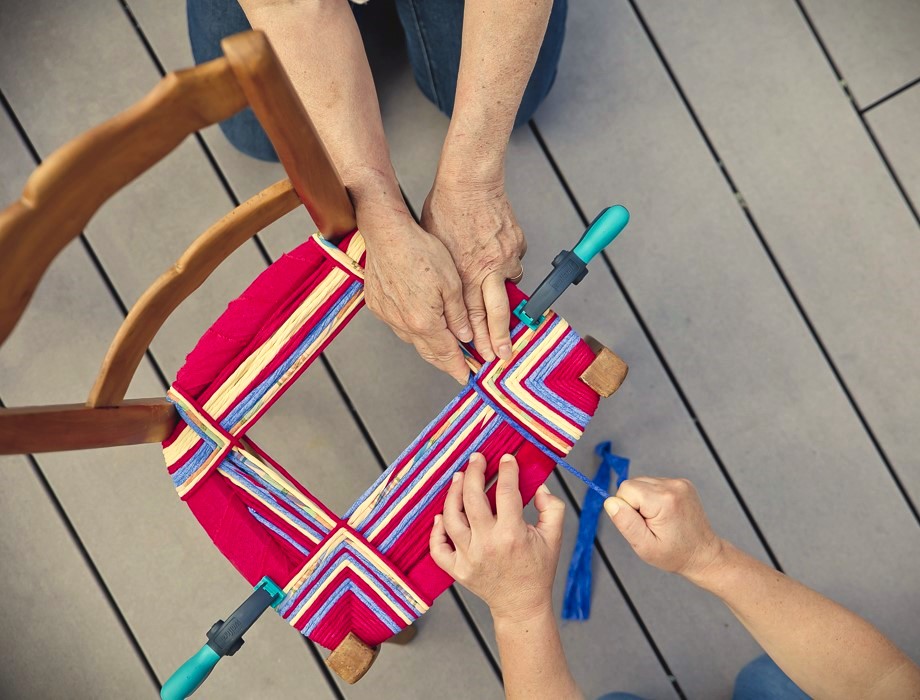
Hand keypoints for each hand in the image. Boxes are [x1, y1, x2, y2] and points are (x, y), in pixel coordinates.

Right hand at [360, 206, 473, 383]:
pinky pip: (399, 325)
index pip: (447, 353)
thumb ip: (459, 314)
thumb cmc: (420, 251)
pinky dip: (413, 328)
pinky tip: (422, 322)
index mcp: (425, 321)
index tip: (467, 376)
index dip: (459, 366)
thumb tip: (465, 335)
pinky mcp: (378, 306)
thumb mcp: (452, 283)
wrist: (387, 234)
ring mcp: (388, 316)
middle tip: (459, 367)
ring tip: (444, 345)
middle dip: (445, 362)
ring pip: (413, 339)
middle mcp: (403, 324)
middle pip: (428, 352)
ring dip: (429, 344)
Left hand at [421, 177, 525, 362]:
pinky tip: (497, 254)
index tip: (485, 355)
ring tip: (498, 287)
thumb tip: (449, 297)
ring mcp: (505, 256)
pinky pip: (514, 259)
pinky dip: (507, 262)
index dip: (479, 338)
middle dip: (501, 337)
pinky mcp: (517, 243)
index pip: (472, 315)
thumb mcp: (436, 250)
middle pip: (497, 312)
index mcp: (464, 273)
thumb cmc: (446, 210)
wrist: (470, 180)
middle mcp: (487, 269)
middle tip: (505, 355)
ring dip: (504, 290)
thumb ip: (446, 277)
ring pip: (510, 283)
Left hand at [430, 453, 564, 621]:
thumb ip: (552, 508)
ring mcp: (469, 558)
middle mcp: (487, 544)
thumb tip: (538, 486)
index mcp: (512, 534)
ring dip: (453, 494)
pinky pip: (438, 548)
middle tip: (476, 458)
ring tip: (459, 478)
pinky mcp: (457, 570)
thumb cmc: (538, 570)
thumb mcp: (554, 537)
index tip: (507, 458)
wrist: (522, 605)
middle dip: (474, 472)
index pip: (506, 492)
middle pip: (472, 498)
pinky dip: (436, 530)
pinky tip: (441, 515)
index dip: (507, 471)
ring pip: (451, 518)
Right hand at [604, 477, 723, 581]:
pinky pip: (654, 484)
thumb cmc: (676, 554)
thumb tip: (610, 502)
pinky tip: (664, 513)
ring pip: (642, 483)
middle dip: (634, 504)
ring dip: (643, 500)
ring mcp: (679, 483)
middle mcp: (673, 486)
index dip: (626, 509)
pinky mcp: (682, 483)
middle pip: (632, 484)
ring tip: (658, 520)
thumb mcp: (645, 547)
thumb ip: (626, 523)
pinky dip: (653, 498)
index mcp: (664, 500)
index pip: (625, 489)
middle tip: (649, 524)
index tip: (642, 524)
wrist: (703, 554)